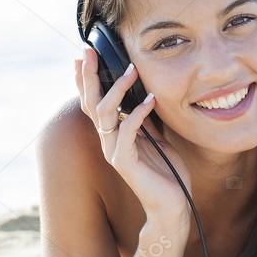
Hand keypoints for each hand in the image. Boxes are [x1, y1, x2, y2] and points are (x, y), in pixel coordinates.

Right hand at [75, 46, 191, 224]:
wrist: (172, 204)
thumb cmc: (167, 172)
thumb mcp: (158, 137)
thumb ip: (147, 119)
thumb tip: (146, 93)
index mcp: (113, 134)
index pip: (93, 102)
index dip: (85, 80)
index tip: (84, 55)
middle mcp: (108, 141)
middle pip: (91, 103)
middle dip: (89, 76)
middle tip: (88, 52)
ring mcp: (114, 151)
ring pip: (104, 113)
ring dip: (118, 89)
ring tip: (131, 70)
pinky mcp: (124, 162)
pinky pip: (127, 131)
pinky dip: (139, 113)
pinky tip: (152, 99)